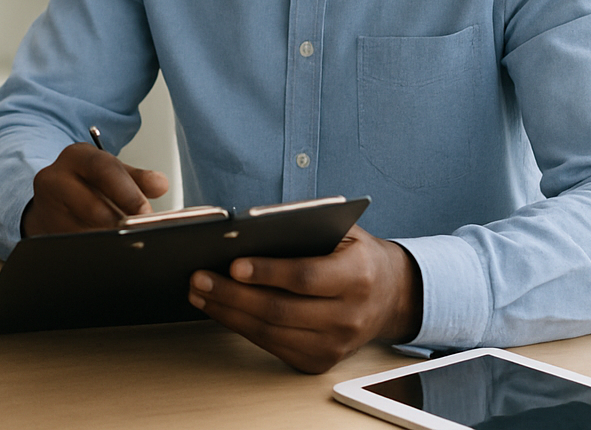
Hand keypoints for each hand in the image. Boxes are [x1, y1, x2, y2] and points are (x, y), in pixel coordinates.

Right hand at [21, 141, 169, 236]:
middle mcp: (55, 177)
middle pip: (91, 204)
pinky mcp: (42, 231)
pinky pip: (71, 245)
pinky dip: (93, 250)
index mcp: (77, 156)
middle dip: (118, 222)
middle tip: (138, 234)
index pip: (103, 169)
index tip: (145, 212)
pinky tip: (106, 252)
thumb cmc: (87, 184)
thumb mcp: (112, 174)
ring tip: (125, 244)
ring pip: (81, 230)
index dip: (127, 192)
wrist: (51, 200)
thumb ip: (139, 179)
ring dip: (106, 239)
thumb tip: (161, 184)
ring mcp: (45, 207)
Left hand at [186, 225, 421, 372]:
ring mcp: (335, 345)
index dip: (268, 272)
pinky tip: (221, 311)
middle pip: (281, 310)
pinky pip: (273, 346)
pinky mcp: (320, 361)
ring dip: (228, 314)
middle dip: (233, 295)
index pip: (306, 278)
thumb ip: (303, 229)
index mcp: (357, 276)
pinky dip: (242, 329)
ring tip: (200, 293)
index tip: (233, 264)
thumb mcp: (341, 231)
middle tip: (200, 279)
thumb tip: (245, 230)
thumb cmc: (356, 255)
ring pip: (271, 332)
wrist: (390, 295)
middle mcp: (349, 316)